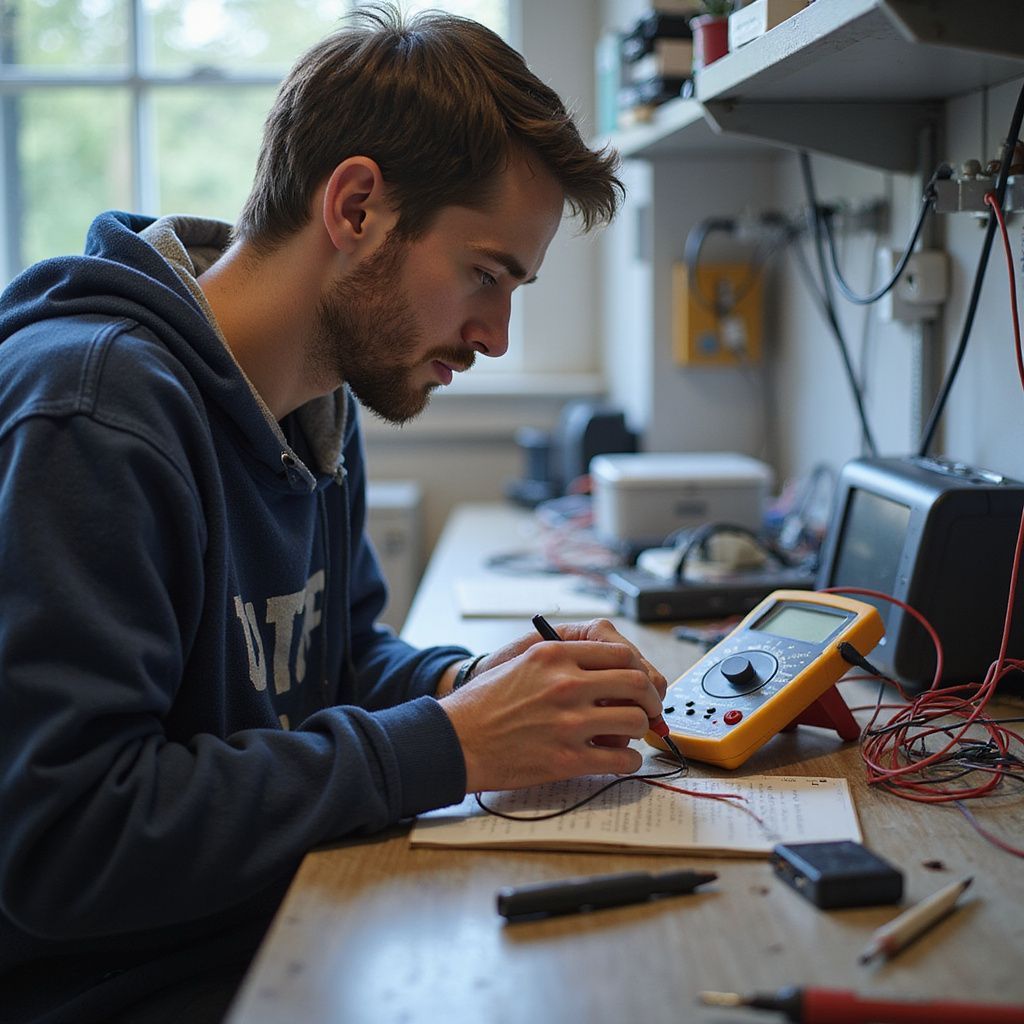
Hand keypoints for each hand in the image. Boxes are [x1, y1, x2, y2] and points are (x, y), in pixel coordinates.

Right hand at [440, 620, 667, 792]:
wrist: (455, 741)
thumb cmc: (484, 704)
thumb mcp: (521, 662)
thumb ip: (564, 660)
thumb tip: (606, 669)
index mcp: (554, 655)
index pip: (621, 653)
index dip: (640, 669)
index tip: (643, 682)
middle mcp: (565, 684)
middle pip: (637, 684)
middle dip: (651, 699)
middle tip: (649, 710)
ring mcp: (569, 723)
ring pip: (635, 721)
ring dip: (640, 729)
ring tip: (628, 735)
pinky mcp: (567, 759)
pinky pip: (620, 760)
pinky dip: (629, 761)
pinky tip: (619, 760)